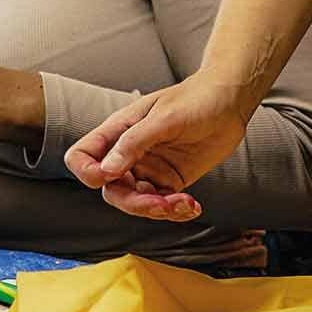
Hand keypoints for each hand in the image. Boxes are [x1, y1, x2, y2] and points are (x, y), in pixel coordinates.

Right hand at [63, 73, 251, 221]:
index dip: (87, 172)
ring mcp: (149, 169)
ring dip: (156, 210)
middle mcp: (129, 154)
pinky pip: (163, 204)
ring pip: (136, 201)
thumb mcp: (165, 117)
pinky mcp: (171, 180)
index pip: (81, 157)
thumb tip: (107, 170)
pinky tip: (192, 207)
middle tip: (160, 203)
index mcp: (118, 132)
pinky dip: (175, 211)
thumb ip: (135, 142)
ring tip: (184, 204)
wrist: (230, 102)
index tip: (110, 176)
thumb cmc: (195, 99)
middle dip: (132, 202)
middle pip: (110, 189)